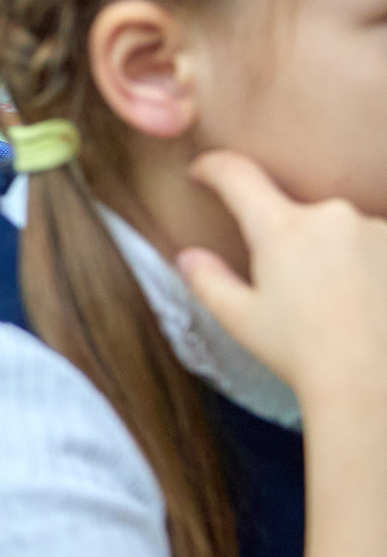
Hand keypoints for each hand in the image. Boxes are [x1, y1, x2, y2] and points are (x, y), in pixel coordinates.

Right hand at [182, 150, 386, 410]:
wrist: (373, 387)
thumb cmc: (304, 357)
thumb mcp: (241, 321)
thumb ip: (208, 280)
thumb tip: (189, 257)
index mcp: (281, 228)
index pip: (236, 174)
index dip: (213, 168)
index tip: (202, 174)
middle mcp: (332, 217)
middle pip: (297, 211)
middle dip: (289, 238)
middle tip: (293, 288)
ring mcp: (377, 230)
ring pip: (343, 231)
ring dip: (337, 255)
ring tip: (341, 304)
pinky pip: (378, 247)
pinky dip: (370, 269)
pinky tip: (368, 306)